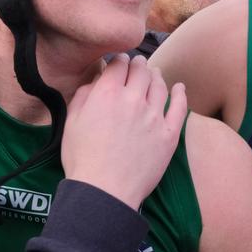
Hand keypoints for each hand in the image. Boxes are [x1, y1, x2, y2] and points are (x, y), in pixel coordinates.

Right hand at [61, 54, 186, 209]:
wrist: (104, 192)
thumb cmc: (82, 159)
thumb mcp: (71, 122)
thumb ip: (83, 95)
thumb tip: (95, 81)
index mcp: (107, 93)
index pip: (119, 64)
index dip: (119, 60)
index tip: (119, 62)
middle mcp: (133, 99)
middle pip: (141, 70)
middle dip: (138, 64)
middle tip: (137, 64)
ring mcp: (154, 116)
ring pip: (160, 85)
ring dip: (156, 75)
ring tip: (154, 73)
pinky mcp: (169, 134)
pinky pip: (180, 107)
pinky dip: (180, 94)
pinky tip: (180, 88)